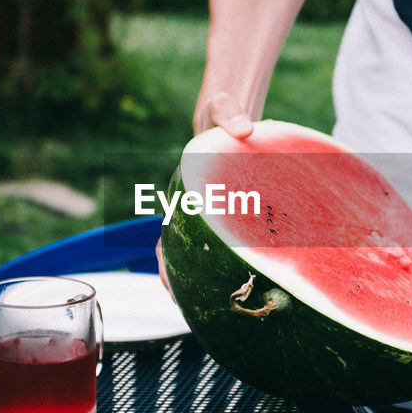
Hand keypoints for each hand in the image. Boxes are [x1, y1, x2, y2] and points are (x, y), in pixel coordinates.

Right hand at [160, 92, 257, 296]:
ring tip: (206, 303)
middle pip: (177, 248)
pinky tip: (239, 274)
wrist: (232, 110)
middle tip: (183, 304)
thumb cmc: (225, 111)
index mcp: (189, 189)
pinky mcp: (231, 208)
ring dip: (198, 274)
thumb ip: (230, 113)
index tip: (168, 283)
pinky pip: (224, 236)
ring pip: (199, 247)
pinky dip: (225, 257)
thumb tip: (245, 129)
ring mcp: (212, 208)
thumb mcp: (224, 108)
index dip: (166, 260)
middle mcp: (196, 203)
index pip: (169, 231)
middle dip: (177, 278)